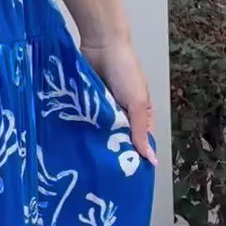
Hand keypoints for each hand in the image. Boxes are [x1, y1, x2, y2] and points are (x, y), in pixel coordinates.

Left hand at [80, 33, 155, 165]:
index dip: (133, 159)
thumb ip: (140, 132)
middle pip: (117, 141)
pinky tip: (74, 147)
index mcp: (140, 116)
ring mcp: (103, 110)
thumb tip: (151, 160)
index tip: (125, 180)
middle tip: (100, 177)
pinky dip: (82, 130)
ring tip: (85, 167)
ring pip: (99, 133)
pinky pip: (85, 121)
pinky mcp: (87, 104)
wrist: (102, 45)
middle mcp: (122, 115)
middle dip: (111, 154)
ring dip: (94, 144)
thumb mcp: (137, 104)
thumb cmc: (126, 72)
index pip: (138, 144)